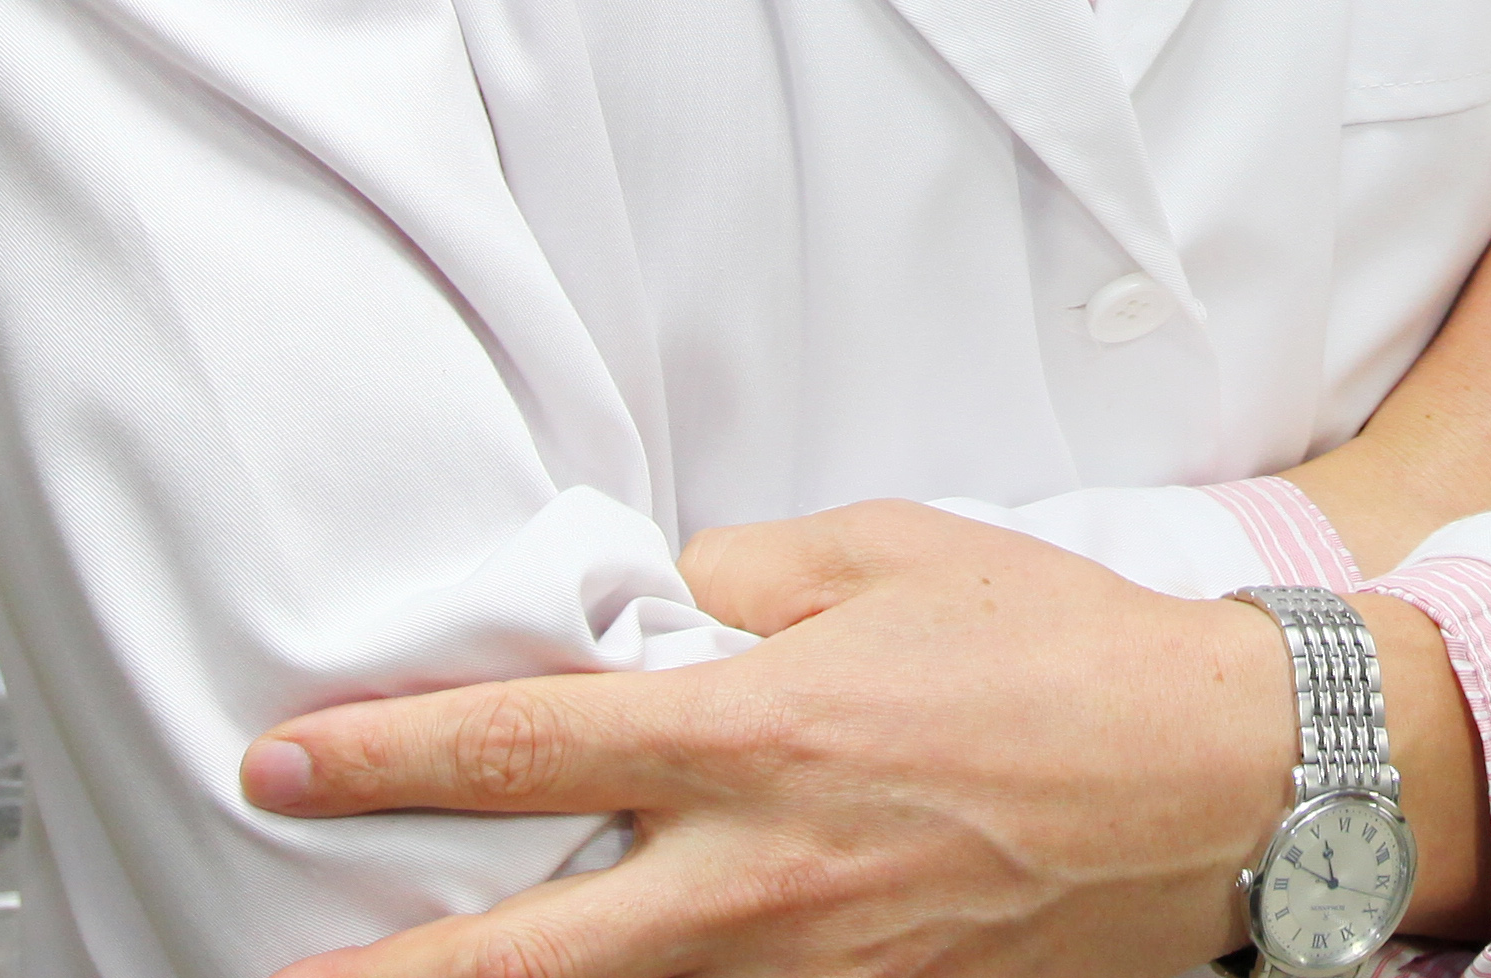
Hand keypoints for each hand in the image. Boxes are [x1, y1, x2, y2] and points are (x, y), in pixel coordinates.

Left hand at [245, 503, 1486, 977]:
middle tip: (273, 967)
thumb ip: (737, 582)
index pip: (517, 751)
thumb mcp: (885, 556)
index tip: (277, 761)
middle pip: (515, 961)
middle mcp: (758, 879)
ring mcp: (808, 976)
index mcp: (754, 735)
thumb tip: (635, 608)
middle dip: (378, 973)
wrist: (1218, 782)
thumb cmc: (1055, 648)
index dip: (376, 759)